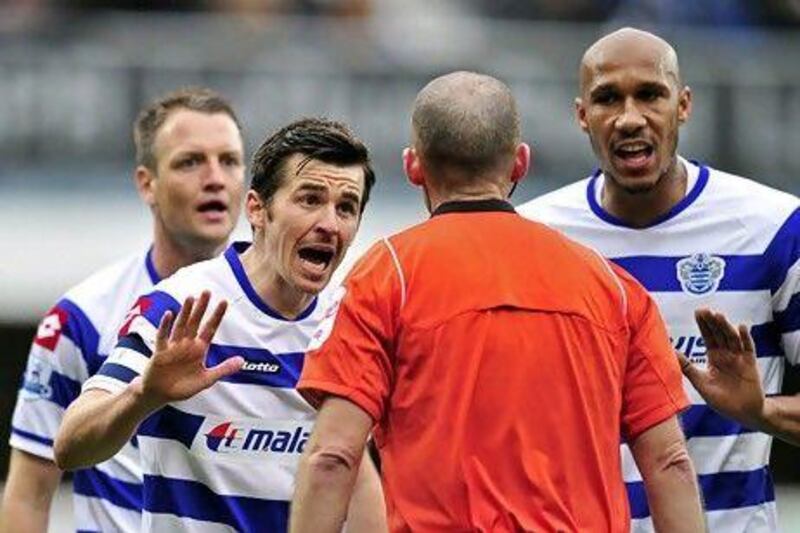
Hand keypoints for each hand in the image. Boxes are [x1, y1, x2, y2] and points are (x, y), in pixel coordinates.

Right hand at [137, 291, 243, 410]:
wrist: (160, 395)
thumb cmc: (183, 387)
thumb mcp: (207, 379)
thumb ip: (223, 369)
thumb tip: (242, 361)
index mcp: (199, 349)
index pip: (210, 328)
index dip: (217, 315)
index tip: (224, 301)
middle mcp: (187, 344)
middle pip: (195, 322)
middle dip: (201, 307)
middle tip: (207, 291)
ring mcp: (173, 346)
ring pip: (180, 326)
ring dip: (185, 312)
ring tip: (190, 297)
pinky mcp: (160, 352)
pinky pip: (162, 337)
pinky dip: (165, 326)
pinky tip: (168, 314)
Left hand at [679, 308, 764, 428]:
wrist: (742, 414)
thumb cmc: (721, 400)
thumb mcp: (700, 382)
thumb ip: (687, 367)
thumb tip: (669, 353)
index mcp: (714, 357)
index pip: (708, 337)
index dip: (704, 325)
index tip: (698, 312)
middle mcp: (727, 355)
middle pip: (719, 334)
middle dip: (712, 322)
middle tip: (705, 310)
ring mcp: (739, 358)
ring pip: (732, 338)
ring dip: (726, 327)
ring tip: (718, 315)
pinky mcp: (750, 364)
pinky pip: (748, 348)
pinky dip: (745, 338)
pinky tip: (741, 327)